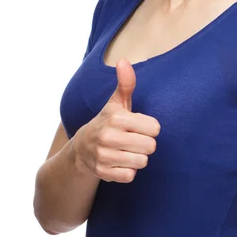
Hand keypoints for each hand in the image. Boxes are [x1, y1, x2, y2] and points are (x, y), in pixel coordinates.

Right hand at [74, 59, 160, 182]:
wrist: (82, 148)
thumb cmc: (108, 122)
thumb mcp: (117, 102)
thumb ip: (125, 83)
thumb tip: (123, 61)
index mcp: (117, 118)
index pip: (155, 128)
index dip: (149, 128)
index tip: (138, 127)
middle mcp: (109, 136)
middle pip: (150, 147)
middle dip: (145, 144)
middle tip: (133, 140)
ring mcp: (104, 156)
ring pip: (142, 162)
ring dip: (137, 158)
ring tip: (125, 151)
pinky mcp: (103, 172)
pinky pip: (130, 176)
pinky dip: (128, 171)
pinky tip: (119, 162)